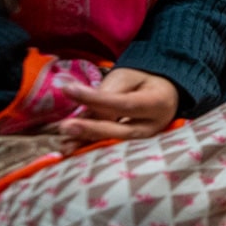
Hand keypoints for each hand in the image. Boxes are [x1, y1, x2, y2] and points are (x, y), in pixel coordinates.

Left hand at [57, 66, 179, 143]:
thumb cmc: (143, 82)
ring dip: (87, 143)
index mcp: (158, 103)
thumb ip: (109, 93)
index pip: (125, 104)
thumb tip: (86, 111)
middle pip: (121, 132)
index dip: (96, 99)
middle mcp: (154, 127)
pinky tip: (70, 148)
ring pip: (114, 144)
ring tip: (64, 143)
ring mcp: (144, 141)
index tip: (69, 90)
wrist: (161, 93)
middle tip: (65, 127)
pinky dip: (89, 147)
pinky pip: (110, 148)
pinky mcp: (133, 148)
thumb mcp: (128, 77)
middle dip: (91, 130)